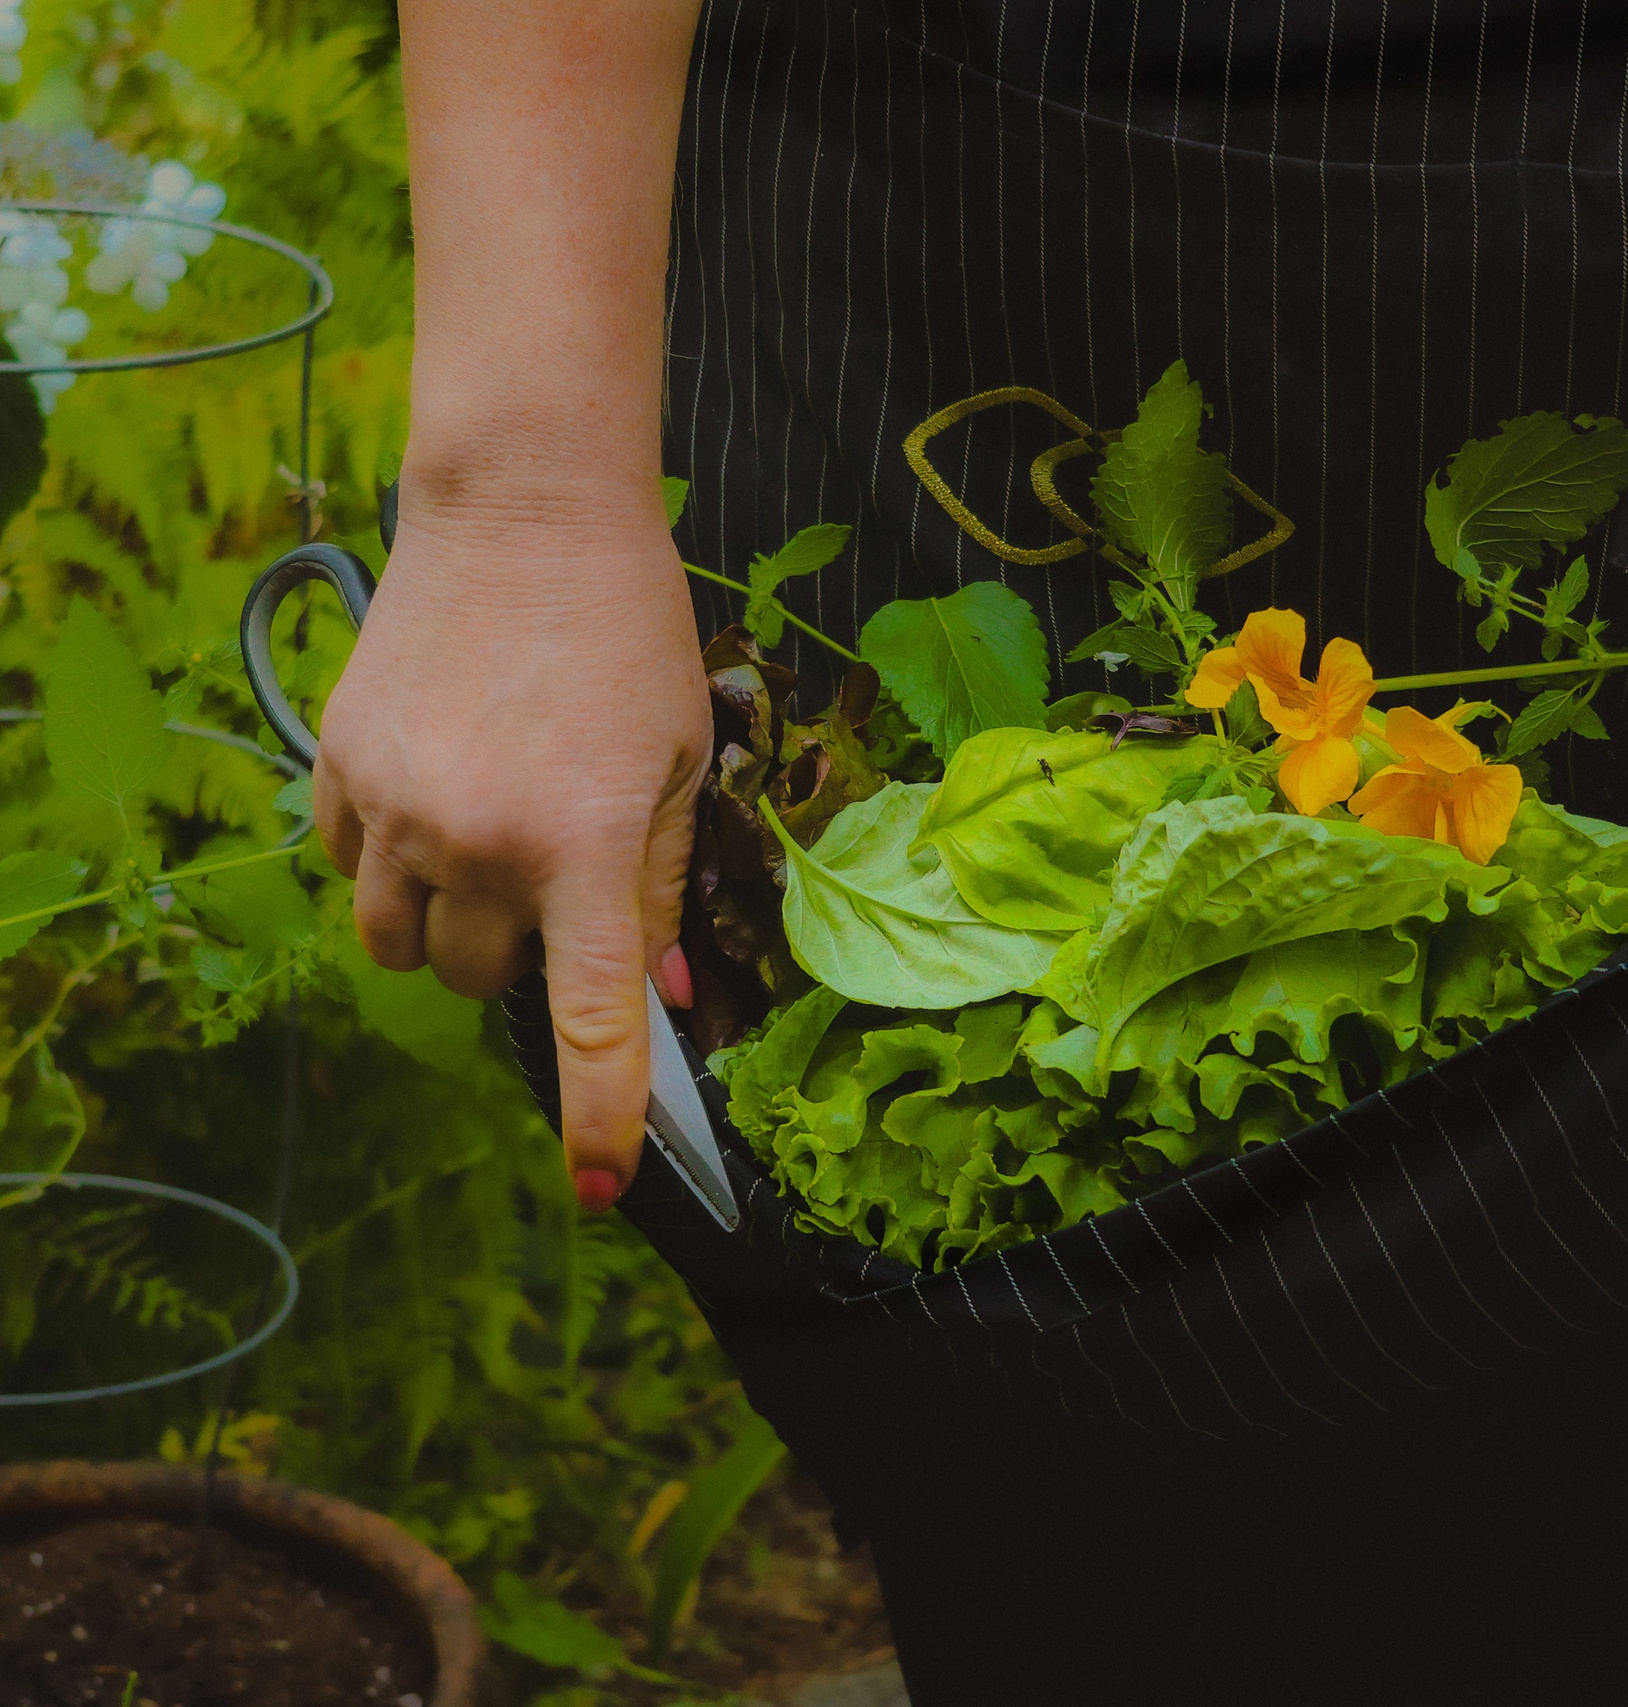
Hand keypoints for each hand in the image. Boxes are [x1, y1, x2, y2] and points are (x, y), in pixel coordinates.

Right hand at [313, 488, 709, 1206]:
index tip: (601, 1184)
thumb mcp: (684, 759)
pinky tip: (433, 803)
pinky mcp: (340, 766)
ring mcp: (397, 807)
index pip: (589, 1018)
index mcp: (586, 844)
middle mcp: (481, 841)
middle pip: (482, 979)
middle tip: (558, 878)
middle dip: (523, 957)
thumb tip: (662, 995)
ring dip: (446, 929)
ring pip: (400, 944)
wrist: (524, 511)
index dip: (601, 1115)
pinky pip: (349, 870)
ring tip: (489, 850)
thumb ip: (665, 883)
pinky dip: (388, 866)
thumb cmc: (629, 632)